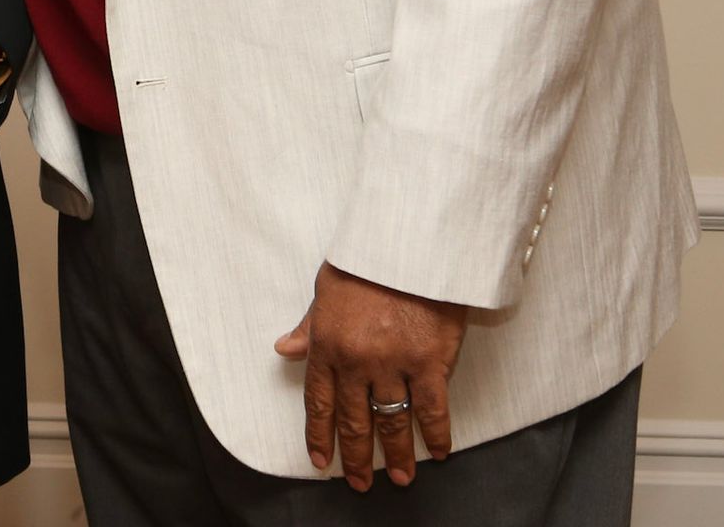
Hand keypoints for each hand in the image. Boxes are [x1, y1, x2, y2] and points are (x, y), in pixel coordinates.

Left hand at [274, 262, 464, 490]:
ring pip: (392, 422)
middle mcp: (356, 361)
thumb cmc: (366, 259)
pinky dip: (437, 434)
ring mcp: (393, 364)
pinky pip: (433, 409)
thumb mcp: (325, 288)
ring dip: (396, 455)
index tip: (322, 461)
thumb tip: (284, 349)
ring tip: (400, 479)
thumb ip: (309, 326)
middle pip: (354, 421)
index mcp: (326, 343)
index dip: (319, 435)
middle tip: (360, 483)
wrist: (408, 241)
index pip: (319, 401)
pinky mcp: (429, 361)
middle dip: (356, 457)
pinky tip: (439, 452)